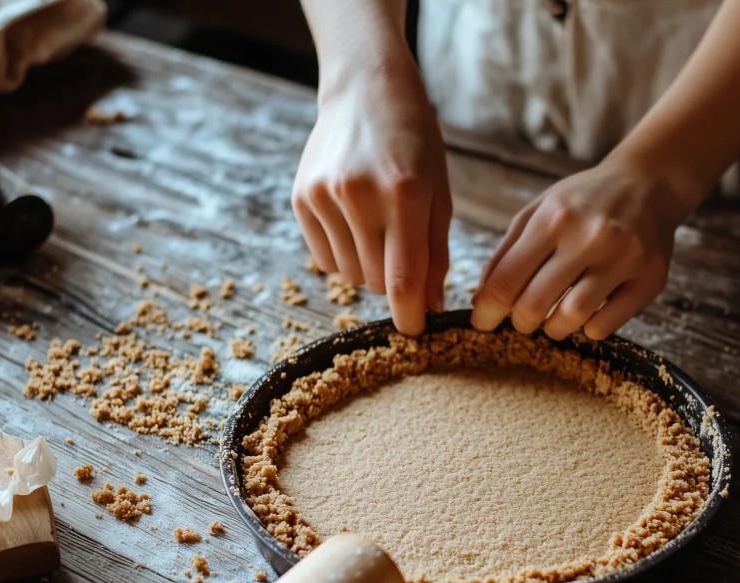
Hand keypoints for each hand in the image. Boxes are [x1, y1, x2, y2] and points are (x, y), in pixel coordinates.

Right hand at [292, 65, 451, 335]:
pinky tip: (354, 224)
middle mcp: (358, 195)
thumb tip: (427, 306)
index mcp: (403, 193)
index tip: (415, 334)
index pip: (403, 279)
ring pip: (351, 275)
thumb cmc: (414, 143)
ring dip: (369, 268)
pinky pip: (325, 259)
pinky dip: (344, 256)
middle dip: (395, 284)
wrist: (365, 90)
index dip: (409, 316)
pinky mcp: (301, 199)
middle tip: (403, 254)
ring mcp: (323, 197)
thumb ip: (435, 253)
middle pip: (376, 282)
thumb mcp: (438, 193)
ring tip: (378, 228)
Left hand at [471, 158, 683, 340]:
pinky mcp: (650, 278)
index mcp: (555, 216)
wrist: (648, 183)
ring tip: (554, 317)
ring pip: (571, 319)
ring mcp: (624, 258)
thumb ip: (506, 253)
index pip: (507, 279)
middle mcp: (591, 235)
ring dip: (553, 328)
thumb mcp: (539, 211)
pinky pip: (605, 327)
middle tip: (522, 319)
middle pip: (535, 305)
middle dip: (520, 322)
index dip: (487, 310)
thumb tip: (481, 300)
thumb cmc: (584, 201)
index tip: (481, 322)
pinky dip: (588, 328)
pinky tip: (588, 312)